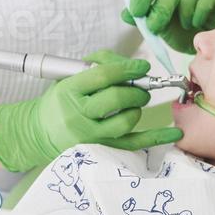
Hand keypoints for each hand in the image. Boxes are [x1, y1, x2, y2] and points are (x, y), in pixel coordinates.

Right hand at [0, 51, 182, 171]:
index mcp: (68, 91)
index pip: (101, 75)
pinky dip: (157, 138)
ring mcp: (90, 135)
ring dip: (137, 108)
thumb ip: (96, 66)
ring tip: (134, 104)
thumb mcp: (67, 78)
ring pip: (126, 121)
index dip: (126, 68)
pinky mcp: (102, 150)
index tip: (141, 66)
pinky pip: (134, 144)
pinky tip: (175, 133)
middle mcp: (78, 114)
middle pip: (116, 98)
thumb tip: (129, 65)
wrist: (38, 132)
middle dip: (135, 90)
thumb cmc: (58, 102)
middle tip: (141, 88)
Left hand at [122, 0, 214, 54]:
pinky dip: (201, 11)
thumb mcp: (160, 26)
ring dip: (185, 11)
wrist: (209, 38)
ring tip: (186, 24)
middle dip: (161, 8)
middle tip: (155, 27)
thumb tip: (126, 14)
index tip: (136, 12)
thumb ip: (143, 20)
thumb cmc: (183, 29)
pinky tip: (198, 22)